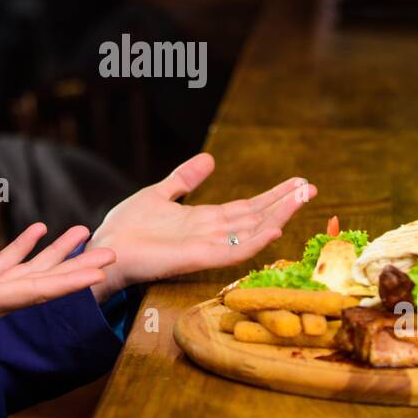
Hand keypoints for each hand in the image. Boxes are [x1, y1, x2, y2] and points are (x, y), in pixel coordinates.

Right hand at [0, 223, 113, 348]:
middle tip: (112, 253)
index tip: (101, 273)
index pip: (38, 290)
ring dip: (57, 253)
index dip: (71, 281)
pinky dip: (24, 247)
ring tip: (82, 231)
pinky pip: (6, 264)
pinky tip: (37, 230)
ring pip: (30, 271)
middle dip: (79, 267)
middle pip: (45, 283)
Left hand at [87, 152, 316, 301]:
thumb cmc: (127, 229)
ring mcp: (208, 247)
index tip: (298, 182)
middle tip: (312, 188)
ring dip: (278, 216)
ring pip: (252, 231)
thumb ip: (184, 179)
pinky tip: (275, 230)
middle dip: (284, 203)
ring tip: (302, 199)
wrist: (105, 251)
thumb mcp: (159, 194)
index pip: (248, 207)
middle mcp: (212, 234)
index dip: (273, 195)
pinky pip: (232, 252)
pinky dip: (255, 242)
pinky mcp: (197, 259)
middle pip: (257, 217)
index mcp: (205, 220)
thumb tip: (209, 158)